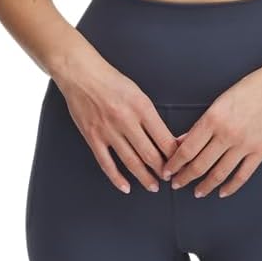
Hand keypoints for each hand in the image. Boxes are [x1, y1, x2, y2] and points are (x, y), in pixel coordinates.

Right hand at [55, 54, 179, 193]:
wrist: (82, 74)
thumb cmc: (111, 80)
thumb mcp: (138, 93)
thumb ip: (149, 115)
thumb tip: (163, 137)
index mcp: (141, 107)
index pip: (163, 138)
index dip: (174, 155)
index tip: (179, 162)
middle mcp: (126, 121)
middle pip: (149, 154)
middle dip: (162, 170)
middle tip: (170, 178)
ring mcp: (108, 131)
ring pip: (130, 161)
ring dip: (144, 177)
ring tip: (153, 186)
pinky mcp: (93, 137)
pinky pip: (106, 163)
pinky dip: (117, 178)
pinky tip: (125, 186)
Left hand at [162, 66, 261, 197]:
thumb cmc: (249, 88)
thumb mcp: (220, 101)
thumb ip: (201, 124)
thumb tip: (182, 141)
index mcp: (213, 118)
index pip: (187, 149)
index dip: (174, 164)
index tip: (167, 171)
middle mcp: (227, 134)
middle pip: (199, 164)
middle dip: (184, 177)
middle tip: (176, 184)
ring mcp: (245, 145)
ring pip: (219, 174)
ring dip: (205, 186)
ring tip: (197, 192)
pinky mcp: (260, 151)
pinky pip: (242, 175)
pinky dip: (231, 187)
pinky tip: (222, 192)